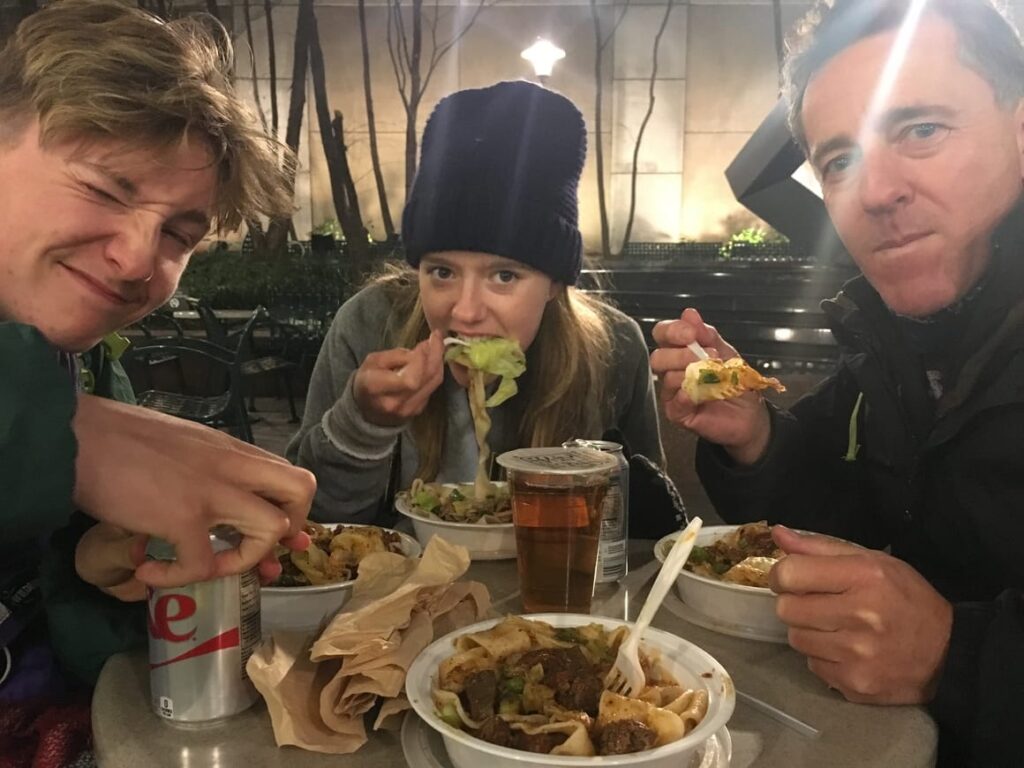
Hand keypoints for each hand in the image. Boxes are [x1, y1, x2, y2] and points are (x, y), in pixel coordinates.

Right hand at [72, 395, 315, 587]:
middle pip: (303, 490)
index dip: (294, 512)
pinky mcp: (181, 517)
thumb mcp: (183, 446)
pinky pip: (203, 565)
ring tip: (203, 567)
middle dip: (292, 529)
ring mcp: (211, 492)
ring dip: (243, 560)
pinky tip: (149, 573)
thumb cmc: (119, 439)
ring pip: (272, 529)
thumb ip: (210, 470)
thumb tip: (222, 503)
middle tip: (261, 552)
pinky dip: (178, 579)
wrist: (76, 435)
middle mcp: (232, 466)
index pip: (290, 475)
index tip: (281, 537)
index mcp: (232, 450)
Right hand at [353, 330, 444, 426]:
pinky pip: (432, 388)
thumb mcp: (373, 360)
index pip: (409, 377)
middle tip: (436, 338)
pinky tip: (432, 361)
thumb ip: (397, 355)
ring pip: (434, 382)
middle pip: (426, 378)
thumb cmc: (367, 380)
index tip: (426, 341)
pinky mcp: (417, 411)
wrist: (365, 409)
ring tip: (436, 347)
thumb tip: (424, 348)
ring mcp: (408, 410)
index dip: (422, 359)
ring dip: (438, 362)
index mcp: (376, 388)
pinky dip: (435, 372)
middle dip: (435, 355)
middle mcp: (394, 403)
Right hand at [650, 308, 769, 463]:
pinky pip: (674, 401)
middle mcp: (672, 371)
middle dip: (682, 354)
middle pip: (658, 357)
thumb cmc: (735, 382)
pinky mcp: (677, 414)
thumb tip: (689, 314)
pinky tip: (704, 394)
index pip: (662, 334)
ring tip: (715, 377)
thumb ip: (707, 334)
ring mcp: (672, 393)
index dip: (672, 330)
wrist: (751, 414)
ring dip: (693, 374)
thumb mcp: (726, 352)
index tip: (691, 333)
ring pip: (667, 378)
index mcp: (680, 350)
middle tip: (707, 356)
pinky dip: (688, 395)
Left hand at [770, 525, 952, 703]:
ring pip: (796, 640)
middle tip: (817, 604)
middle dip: (795, 604)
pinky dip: (823, 657)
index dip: (781, 575)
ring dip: (808, 632)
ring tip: (836, 627)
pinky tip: (847, 650)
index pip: (791, 573)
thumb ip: (820, 547)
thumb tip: (778, 534)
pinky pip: (813, 666)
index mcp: (864, 577)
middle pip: (786, 609)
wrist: (949, 653)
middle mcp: (860, 616)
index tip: (789, 579)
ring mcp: (857, 655)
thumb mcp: (872, 561)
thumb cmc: (907, 598)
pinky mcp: (855, 684)